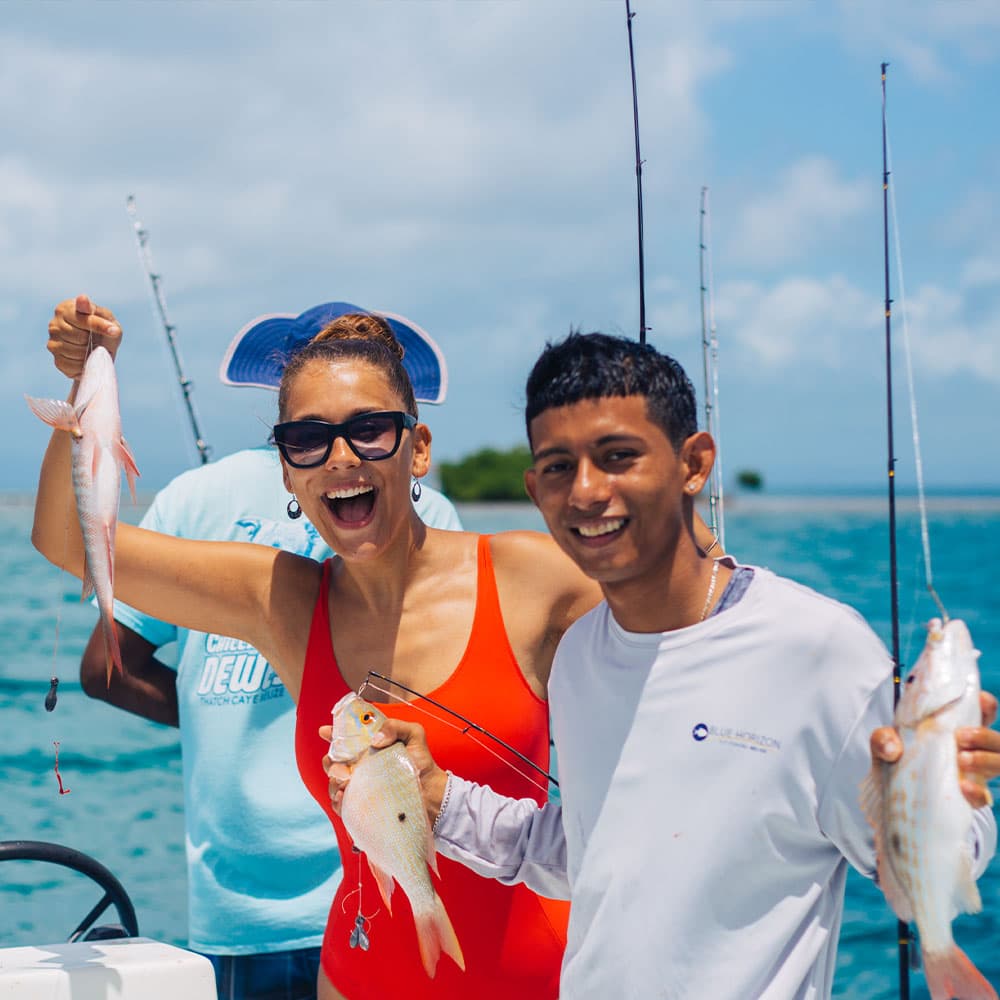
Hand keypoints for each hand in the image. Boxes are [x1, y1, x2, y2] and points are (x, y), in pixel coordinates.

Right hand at [48, 295, 121, 378]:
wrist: (105, 352)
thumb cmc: (105, 331)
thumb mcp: (107, 319)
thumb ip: (94, 310)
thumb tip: (82, 298)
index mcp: (65, 309)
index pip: (81, 319)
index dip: (99, 326)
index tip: (114, 331)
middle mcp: (54, 324)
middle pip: (77, 336)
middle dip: (93, 341)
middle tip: (98, 340)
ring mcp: (52, 342)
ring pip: (73, 351)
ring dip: (89, 353)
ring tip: (93, 349)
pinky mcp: (57, 360)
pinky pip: (72, 365)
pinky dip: (84, 364)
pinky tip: (87, 358)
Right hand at [320, 718, 449, 824]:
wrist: (431, 792)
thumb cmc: (421, 763)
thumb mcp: (413, 735)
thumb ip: (396, 726)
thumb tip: (376, 740)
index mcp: (367, 748)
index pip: (344, 739)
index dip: (332, 734)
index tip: (325, 731)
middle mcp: (360, 767)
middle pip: (332, 762)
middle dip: (330, 762)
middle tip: (342, 766)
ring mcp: (359, 787)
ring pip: (333, 783)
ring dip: (334, 782)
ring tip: (346, 782)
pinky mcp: (361, 806)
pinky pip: (341, 805)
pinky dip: (338, 801)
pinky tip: (345, 796)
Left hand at [871, 691, 998, 809]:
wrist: (891, 798)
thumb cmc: (896, 761)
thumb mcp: (885, 745)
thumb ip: (883, 739)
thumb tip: (893, 748)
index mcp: (955, 729)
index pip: (981, 712)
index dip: (986, 705)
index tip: (981, 700)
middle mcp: (970, 750)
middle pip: (996, 740)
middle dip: (985, 735)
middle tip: (960, 736)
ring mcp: (973, 775)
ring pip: (999, 764)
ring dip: (985, 760)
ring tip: (961, 759)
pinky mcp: (969, 799)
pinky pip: (984, 797)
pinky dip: (977, 792)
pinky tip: (964, 788)